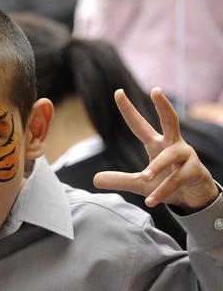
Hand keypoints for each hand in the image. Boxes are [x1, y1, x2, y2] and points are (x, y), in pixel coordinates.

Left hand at [94, 88, 219, 212]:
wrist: (193, 199)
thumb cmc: (167, 184)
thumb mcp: (140, 183)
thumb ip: (119, 179)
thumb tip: (95, 179)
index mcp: (157, 144)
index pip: (140, 124)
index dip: (128, 110)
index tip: (118, 92)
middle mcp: (173, 145)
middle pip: (170, 120)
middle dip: (163, 105)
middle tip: (156, 89)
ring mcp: (187, 157)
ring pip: (170, 156)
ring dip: (156, 166)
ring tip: (144, 176)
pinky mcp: (195, 171)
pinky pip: (177, 179)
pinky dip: (162, 191)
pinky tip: (150, 201)